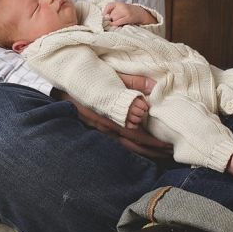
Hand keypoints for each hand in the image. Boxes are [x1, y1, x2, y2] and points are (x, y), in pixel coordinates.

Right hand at [56, 75, 172, 159]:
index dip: (153, 142)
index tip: (168, 144)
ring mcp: (100, 131)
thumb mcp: (112, 76)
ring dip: (143, 152)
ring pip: (124, 148)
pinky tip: (139, 149)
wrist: (63, 84)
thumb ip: (133, 82)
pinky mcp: (96, 130)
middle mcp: (106, 128)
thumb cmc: (89, 79)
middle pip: (133, 146)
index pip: (137, 135)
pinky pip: (116, 144)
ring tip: (159, 154)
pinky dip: (130, 148)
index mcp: (112, 117)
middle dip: (152, 151)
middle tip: (170, 152)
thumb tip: (154, 85)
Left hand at [103, 1, 155, 27]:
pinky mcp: (128, 18)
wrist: (140, 13)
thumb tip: (103, 16)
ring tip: (119, 21)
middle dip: (111, 18)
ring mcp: (126, 12)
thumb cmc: (127, 11)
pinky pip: (119, 21)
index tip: (103, 16)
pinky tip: (113, 25)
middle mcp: (122, 6)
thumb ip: (112, 9)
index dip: (105, 12)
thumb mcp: (120, 7)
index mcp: (119, 3)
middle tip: (115, 19)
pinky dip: (115, 24)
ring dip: (114, 21)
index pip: (108, 6)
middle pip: (111, 15)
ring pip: (114, 19)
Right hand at [125, 94, 149, 128]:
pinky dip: (134, 125)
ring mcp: (126, 115)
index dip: (145, 107)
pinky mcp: (122, 120)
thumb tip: (150, 98)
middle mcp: (129, 108)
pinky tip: (135, 123)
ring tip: (137, 116)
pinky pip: (131, 126)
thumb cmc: (123, 95)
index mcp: (133, 101)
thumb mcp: (132, 91)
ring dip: (139, 119)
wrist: (110, 99)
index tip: (143, 106)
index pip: (144, 107)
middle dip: (142, 112)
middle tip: (140, 111)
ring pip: (137, 120)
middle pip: (141, 113)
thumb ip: (141, 94)